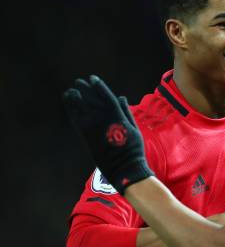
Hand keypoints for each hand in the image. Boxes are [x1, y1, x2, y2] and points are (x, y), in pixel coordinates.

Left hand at [63, 75, 153, 193]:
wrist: (123, 168)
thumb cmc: (132, 149)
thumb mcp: (134, 128)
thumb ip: (126, 112)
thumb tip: (120, 97)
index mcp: (118, 117)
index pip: (106, 97)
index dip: (98, 86)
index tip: (93, 78)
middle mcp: (104, 120)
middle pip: (91, 99)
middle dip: (84, 89)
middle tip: (79, 82)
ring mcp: (93, 128)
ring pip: (81, 108)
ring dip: (75, 97)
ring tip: (71, 90)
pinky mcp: (85, 136)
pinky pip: (76, 119)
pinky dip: (71, 109)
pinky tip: (68, 103)